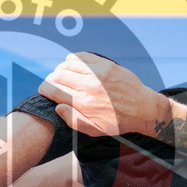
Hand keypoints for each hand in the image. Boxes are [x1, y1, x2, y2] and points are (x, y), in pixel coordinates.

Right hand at [38, 52, 155, 136]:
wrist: (143, 108)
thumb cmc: (118, 122)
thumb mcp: (95, 130)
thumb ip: (73, 120)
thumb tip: (57, 107)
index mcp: (84, 103)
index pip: (54, 90)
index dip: (44, 89)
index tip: (43, 90)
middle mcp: (89, 86)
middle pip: (59, 75)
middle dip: (51, 79)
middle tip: (52, 83)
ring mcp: (98, 73)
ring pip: (68, 64)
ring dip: (61, 69)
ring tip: (61, 74)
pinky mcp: (106, 65)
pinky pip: (82, 56)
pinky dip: (73, 59)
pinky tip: (71, 64)